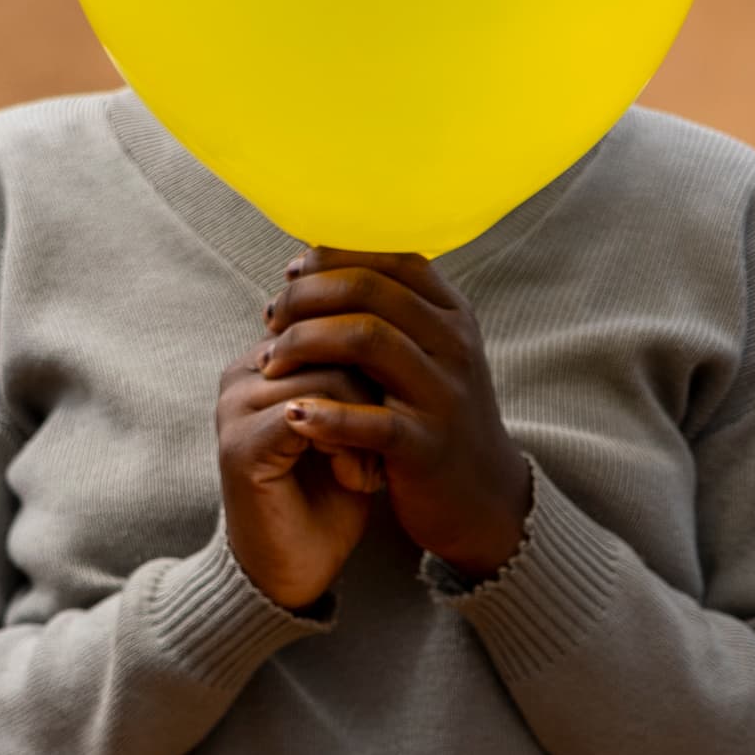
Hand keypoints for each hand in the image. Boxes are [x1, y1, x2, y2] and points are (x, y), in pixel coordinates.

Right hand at [216, 347, 381, 609]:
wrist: (296, 572)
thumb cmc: (329, 498)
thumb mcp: (353, 422)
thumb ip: (357, 373)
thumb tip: (393, 323)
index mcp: (265, 360)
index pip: (333, 322)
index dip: (372, 367)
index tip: (387, 420)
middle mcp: (242, 376)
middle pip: (332, 342)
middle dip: (372, 395)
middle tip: (381, 449)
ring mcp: (234, 408)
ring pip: (329, 376)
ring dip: (364, 425)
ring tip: (367, 470)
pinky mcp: (240, 446)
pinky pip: (309, 413)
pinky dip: (346, 447)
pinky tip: (355, 480)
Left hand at [258, 249, 533, 577]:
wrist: (484, 497)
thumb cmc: (436, 417)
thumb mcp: (429, 355)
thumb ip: (389, 313)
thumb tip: (318, 265)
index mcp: (451, 315)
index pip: (389, 258)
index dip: (332, 258)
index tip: (292, 274)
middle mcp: (454, 345)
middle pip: (368, 291)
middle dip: (306, 298)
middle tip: (270, 318)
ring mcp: (444, 394)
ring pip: (367, 339)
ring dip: (304, 342)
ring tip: (270, 361)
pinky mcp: (427, 446)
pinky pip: (373, 420)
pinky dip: (327, 414)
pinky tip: (293, 414)